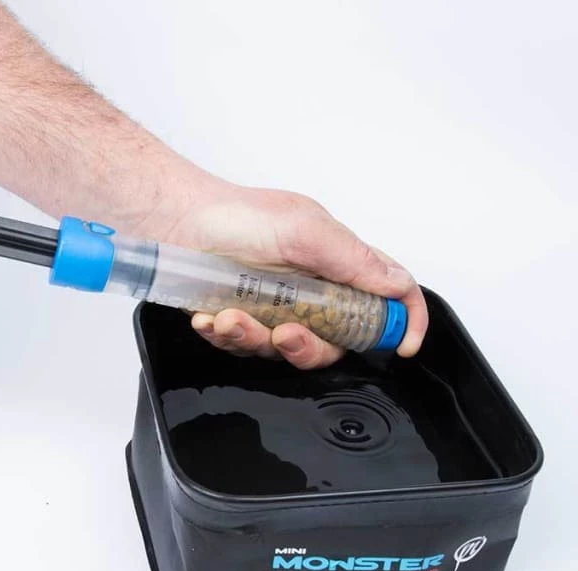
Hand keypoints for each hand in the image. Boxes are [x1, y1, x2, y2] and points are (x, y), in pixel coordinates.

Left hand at [141, 181, 427, 368]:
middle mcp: (310, 288)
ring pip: (284, 349)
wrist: (175, 220)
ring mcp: (275, 307)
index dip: (401, 322)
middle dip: (308, 347)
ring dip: (255, 339)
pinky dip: (225, 335)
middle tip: (284, 334)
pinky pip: (242, 346)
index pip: (387, 295)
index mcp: (336, 262)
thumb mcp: (305, 231)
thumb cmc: (235, 215)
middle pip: (334, 341)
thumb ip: (354, 260)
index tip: (401, 346)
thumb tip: (398, 284)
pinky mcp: (241, 320)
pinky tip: (210, 316)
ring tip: (230, 317)